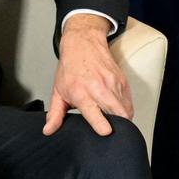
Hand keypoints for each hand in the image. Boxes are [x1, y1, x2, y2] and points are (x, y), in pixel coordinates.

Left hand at [43, 13, 130, 136]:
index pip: (95, 112)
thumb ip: (55, 114)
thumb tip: (49, 130)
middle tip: (111, 133)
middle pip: (117, 113)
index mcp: (81, 93)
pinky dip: (125, 111)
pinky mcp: (122, 81)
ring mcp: (113, 84)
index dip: (102, 124)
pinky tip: (116, 111)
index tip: (106, 132)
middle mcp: (99, 88)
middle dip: (117, 127)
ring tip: (114, 123)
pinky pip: (129, 103)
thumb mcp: (58, 92)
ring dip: (121, 120)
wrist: (83, 44)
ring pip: (125, 110)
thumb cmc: (70, 68)